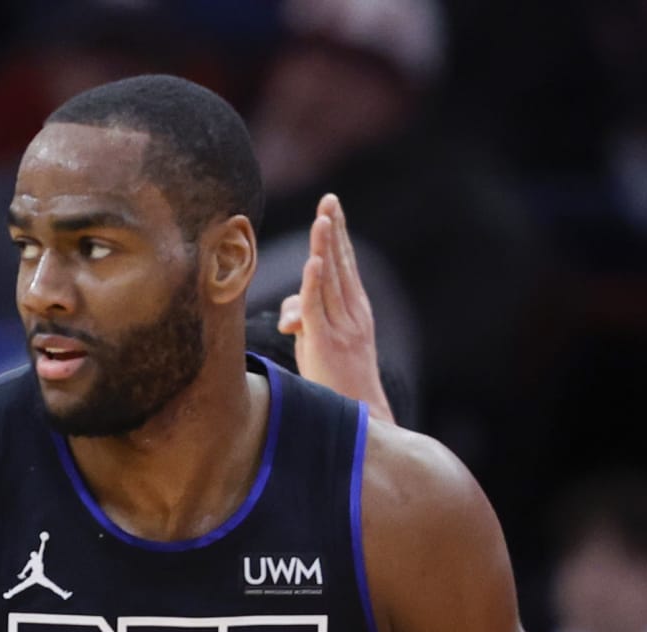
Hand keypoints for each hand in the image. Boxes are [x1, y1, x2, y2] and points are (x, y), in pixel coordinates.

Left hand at [278, 193, 392, 420]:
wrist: (360, 415)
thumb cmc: (337, 381)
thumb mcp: (320, 343)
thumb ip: (305, 319)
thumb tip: (287, 313)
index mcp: (356, 311)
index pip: (345, 266)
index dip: (338, 236)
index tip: (332, 208)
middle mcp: (352, 314)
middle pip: (341, 264)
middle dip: (334, 231)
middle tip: (329, 200)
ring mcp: (341, 328)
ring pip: (330, 280)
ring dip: (326, 247)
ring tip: (322, 218)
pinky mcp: (326, 344)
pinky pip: (318, 308)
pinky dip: (315, 284)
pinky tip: (313, 262)